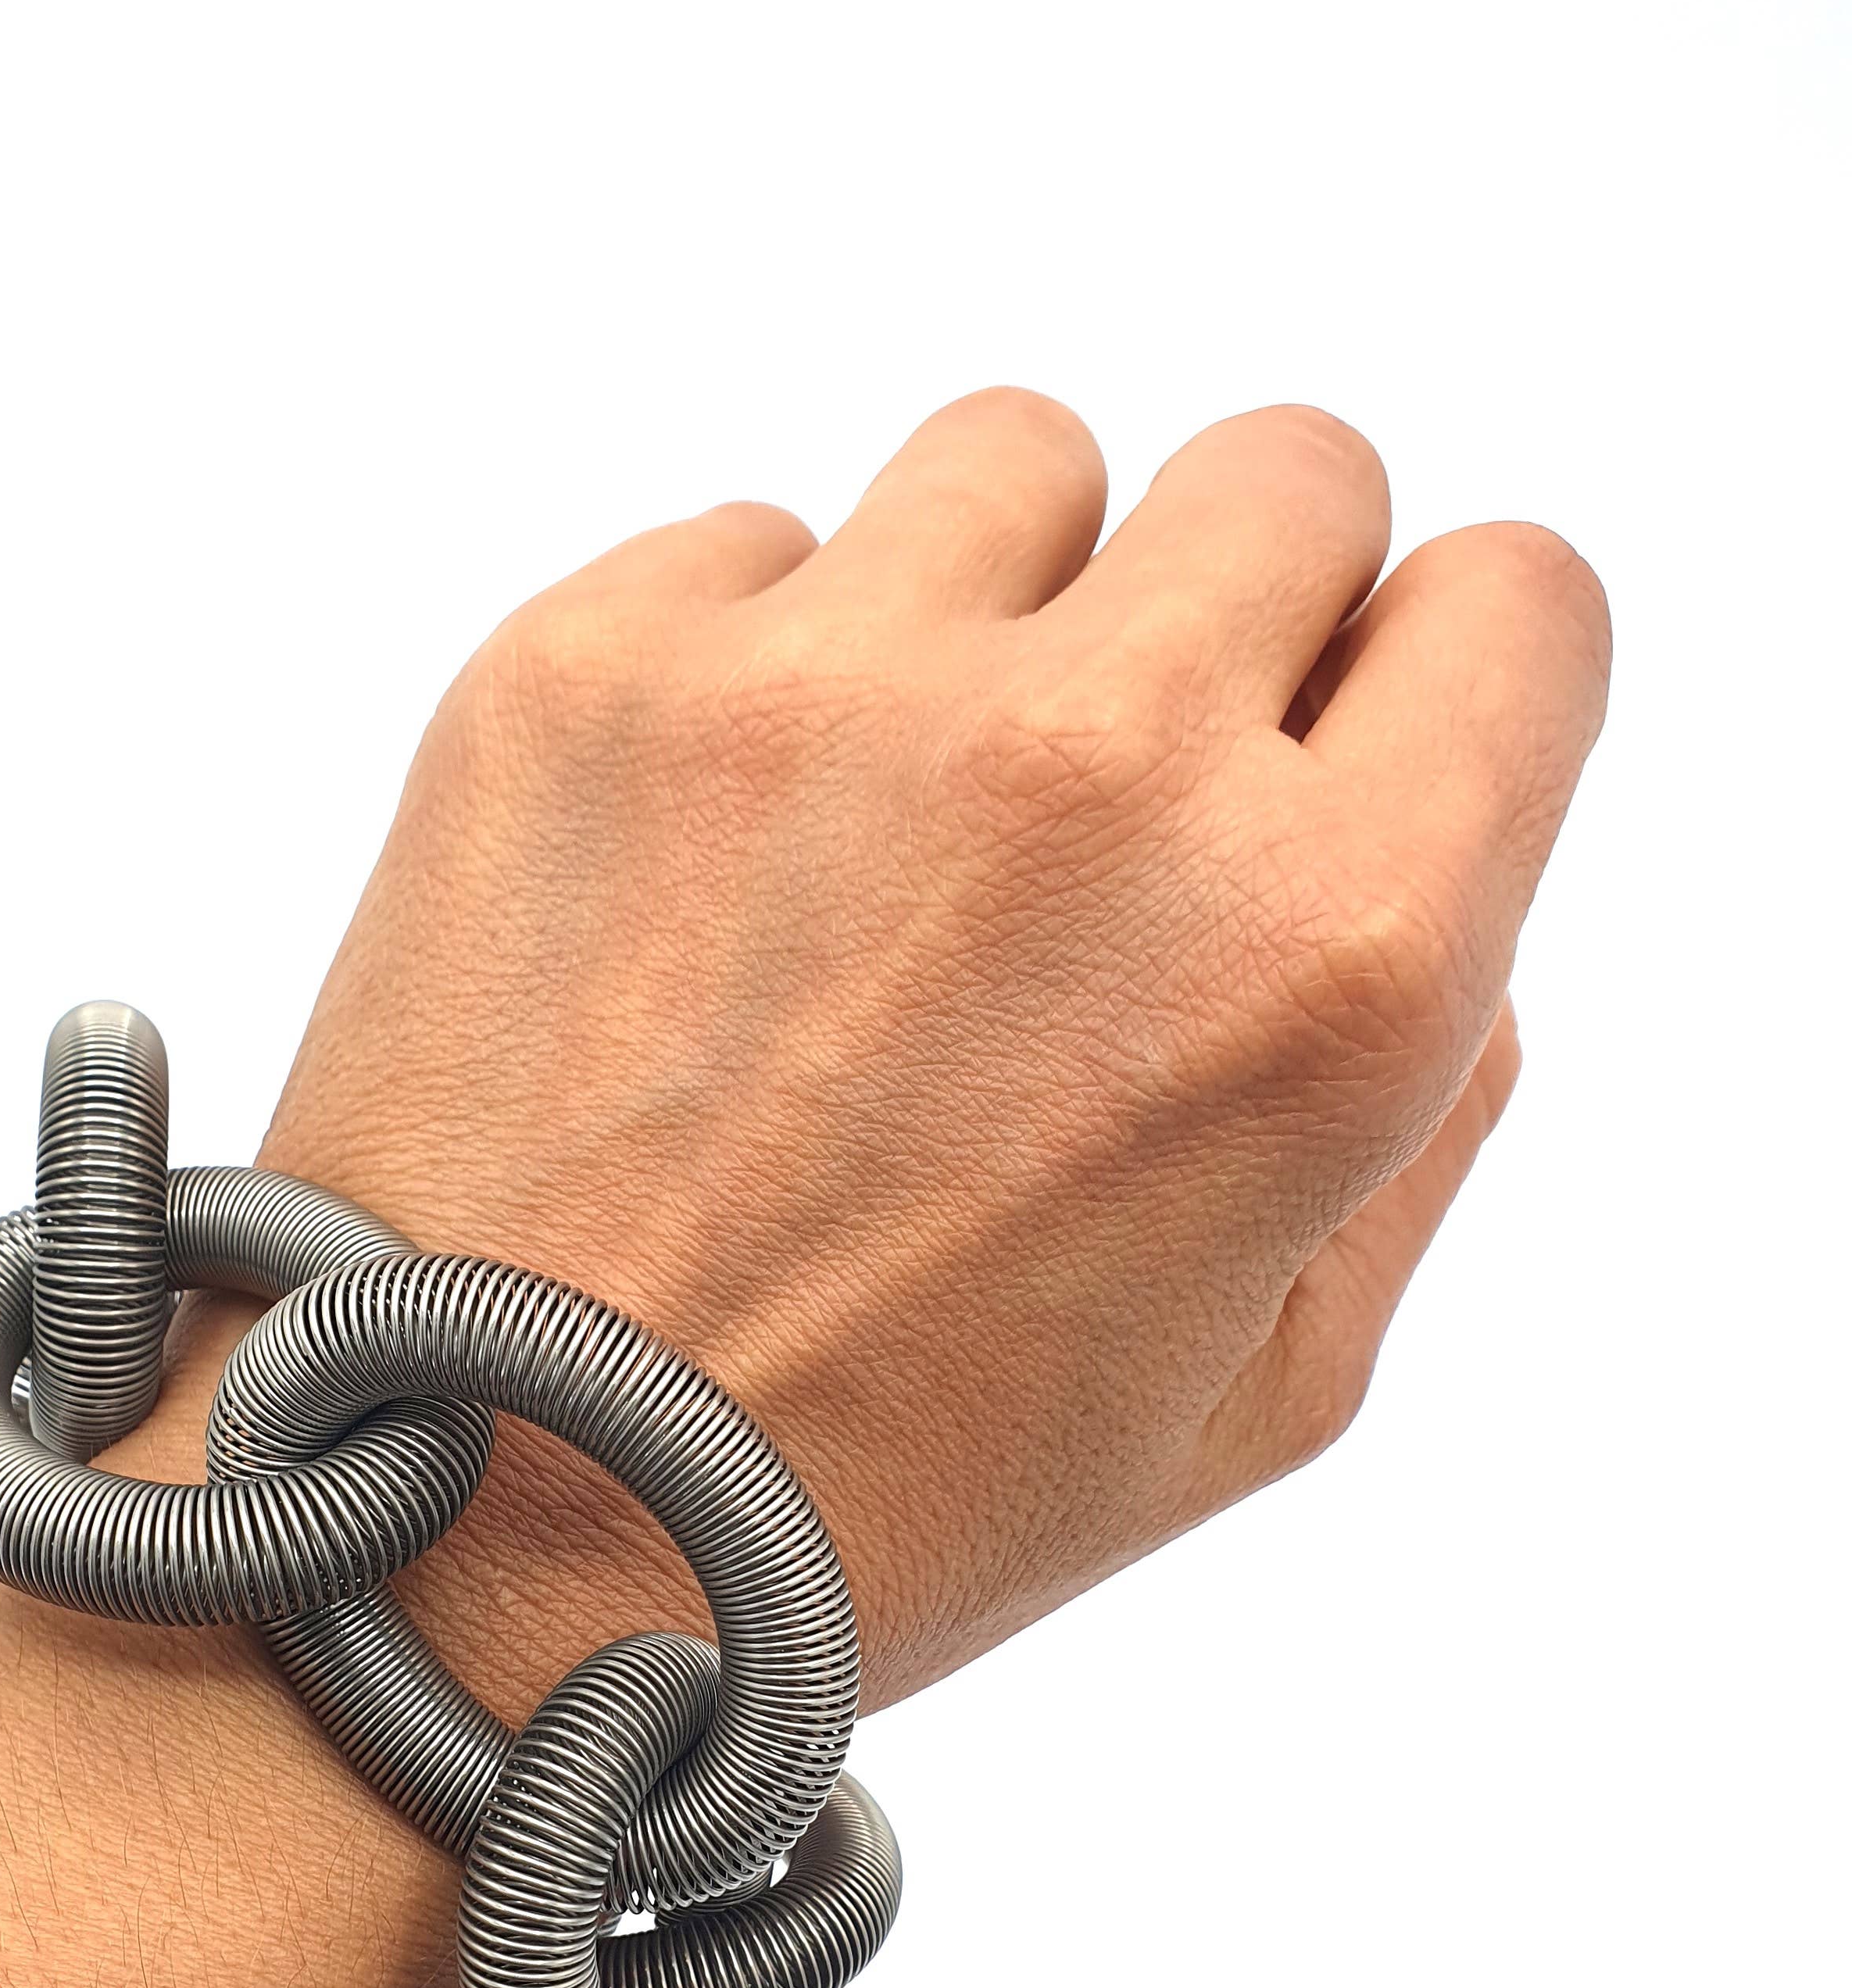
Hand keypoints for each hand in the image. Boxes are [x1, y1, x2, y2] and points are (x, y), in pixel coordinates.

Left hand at [242, 389, 1607, 1710]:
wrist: (467, 1522)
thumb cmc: (876, 1492)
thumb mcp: (1264, 1387)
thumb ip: (1424, 1098)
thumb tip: (1429, 866)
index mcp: (1322, 957)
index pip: (1519, 600)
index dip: (1445, 687)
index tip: (1351, 757)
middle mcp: (1099, 772)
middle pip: (1285, 477)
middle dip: (1240, 623)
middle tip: (1114, 810)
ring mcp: (827, 691)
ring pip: (1018, 464)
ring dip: (1002, 611)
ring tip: (892, 832)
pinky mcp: (588, 665)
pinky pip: (759, 549)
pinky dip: (762, 675)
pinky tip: (704, 879)